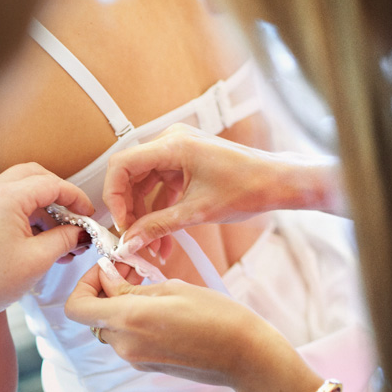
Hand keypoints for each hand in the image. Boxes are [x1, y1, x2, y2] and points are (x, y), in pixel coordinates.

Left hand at [0, 162, 93, 333]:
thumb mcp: (38, 259)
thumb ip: (65, 238)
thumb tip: (81, 231)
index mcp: (5, 196)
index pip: (51, 184)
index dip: (76, 198)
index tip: (89, 215)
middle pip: (36, 176)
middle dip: (60, 196)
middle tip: (76, 218)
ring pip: (22, 189)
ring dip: (45, 207)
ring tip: (63, 239)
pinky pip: (9, 202)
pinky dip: (29, 215)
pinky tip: (43, 241)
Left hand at [64, 258, 297, 390]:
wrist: (245, 356)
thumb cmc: (217, 316)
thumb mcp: (172, 288)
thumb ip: (131, 287)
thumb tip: (107, 279)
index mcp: (128, 320)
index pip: (76, 307)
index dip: (84, 283)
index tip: (106, 267)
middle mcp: (125, 344)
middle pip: (92, 316)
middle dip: (104, 290)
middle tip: (130, 269)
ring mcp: (136, 359)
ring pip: (109, 327)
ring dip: (118, 305)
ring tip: (148, 284)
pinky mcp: (148, 365)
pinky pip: (127, 339)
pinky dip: (132, 320)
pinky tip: (159, 305)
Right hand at [104, 123, 341, 256]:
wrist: (277, 183)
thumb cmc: (248, 187)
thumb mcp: (198, 212)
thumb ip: (159, 226)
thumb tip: (131, 240)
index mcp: (173, 145)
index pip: (122, 164)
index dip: (114, 196)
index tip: (120, 224)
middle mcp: (172, 143)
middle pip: (131, 176)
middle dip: (131, 211)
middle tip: (132, 239)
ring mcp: (178, 152)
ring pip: (145, 186)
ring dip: (146, 217)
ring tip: (152, 248)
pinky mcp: (185, 164)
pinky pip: (162, 187)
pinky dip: (160, 212)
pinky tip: (163, 240)